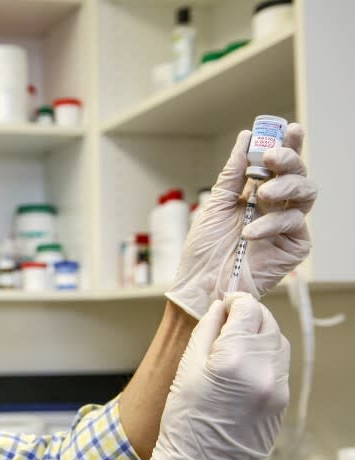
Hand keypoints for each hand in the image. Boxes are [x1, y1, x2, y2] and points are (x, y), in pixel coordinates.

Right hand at [147, 293, 289, 459]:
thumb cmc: (185, 420)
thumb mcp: (186, 367)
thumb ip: (206, 331)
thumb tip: (220, 309)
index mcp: (236, 359)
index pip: (248, 310)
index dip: (235, 301)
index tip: (224, 303)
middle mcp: (264, 371)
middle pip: (268, 323)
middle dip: (250, 315)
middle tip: (228, 318)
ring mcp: (278, 389)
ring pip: (278, 343)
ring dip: (260, 334)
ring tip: (236, 342)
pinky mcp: (282, 403)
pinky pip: (279, 367)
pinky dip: (265, 356)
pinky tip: (244, 365)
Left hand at [166, 123, 316, 318]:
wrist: (201, 283)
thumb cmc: (204, 249)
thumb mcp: (215, 203)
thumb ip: (232, 173)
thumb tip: (246, 138)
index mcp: (257, 193)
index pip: (279, 164)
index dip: (288, 144)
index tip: (288, 128)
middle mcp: (276, 206)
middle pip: (298, 173)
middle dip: (289, 159)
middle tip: (272, 157)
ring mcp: (287, 226)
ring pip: (306, 193)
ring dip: (286, 186)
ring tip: (263, 194)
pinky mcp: (294, 246)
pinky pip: (294, 223)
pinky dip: (272, 223)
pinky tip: (250, 231)